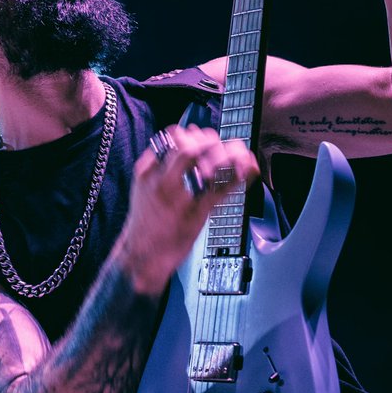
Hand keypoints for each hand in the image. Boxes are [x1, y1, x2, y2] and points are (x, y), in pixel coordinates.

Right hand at [117, 125, 259, 294]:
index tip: (204, 141)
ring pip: (205, 160)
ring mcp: (180, 195)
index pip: (173, 136)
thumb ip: (161, 163)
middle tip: (221, 150)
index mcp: (148, 171)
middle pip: (190, 144)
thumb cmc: (147, 222)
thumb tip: (186, 138)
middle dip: (211, 142)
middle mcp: (162, 179)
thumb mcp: (144, 187)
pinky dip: (240, 174)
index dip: (194, 134)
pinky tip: (248, 170)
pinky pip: (223, 187)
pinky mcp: (197, 212)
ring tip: (235, 157)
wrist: (143, 257)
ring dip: (226, 154)